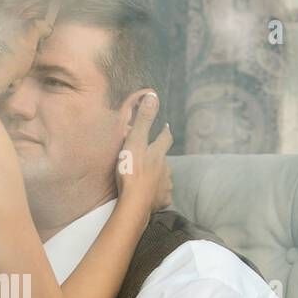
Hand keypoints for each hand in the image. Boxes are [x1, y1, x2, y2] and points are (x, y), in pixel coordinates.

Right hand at [117, 93, 172, 216]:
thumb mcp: (135, 141)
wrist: (134, 203)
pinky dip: (157, 195)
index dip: (165, 132)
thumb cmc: (132, 171)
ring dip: (159, 176)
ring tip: (150, 178)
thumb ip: (143, 120)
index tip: (166, 127)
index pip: (165, 138)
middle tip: (151, 157)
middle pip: (165, 160)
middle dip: (159, 158)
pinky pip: (161, 196)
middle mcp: (165, 168)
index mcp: (158, 154)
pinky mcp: (161, 201)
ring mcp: (164, 185)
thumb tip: (153, 95)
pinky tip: (152, 196)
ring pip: (164, 178)